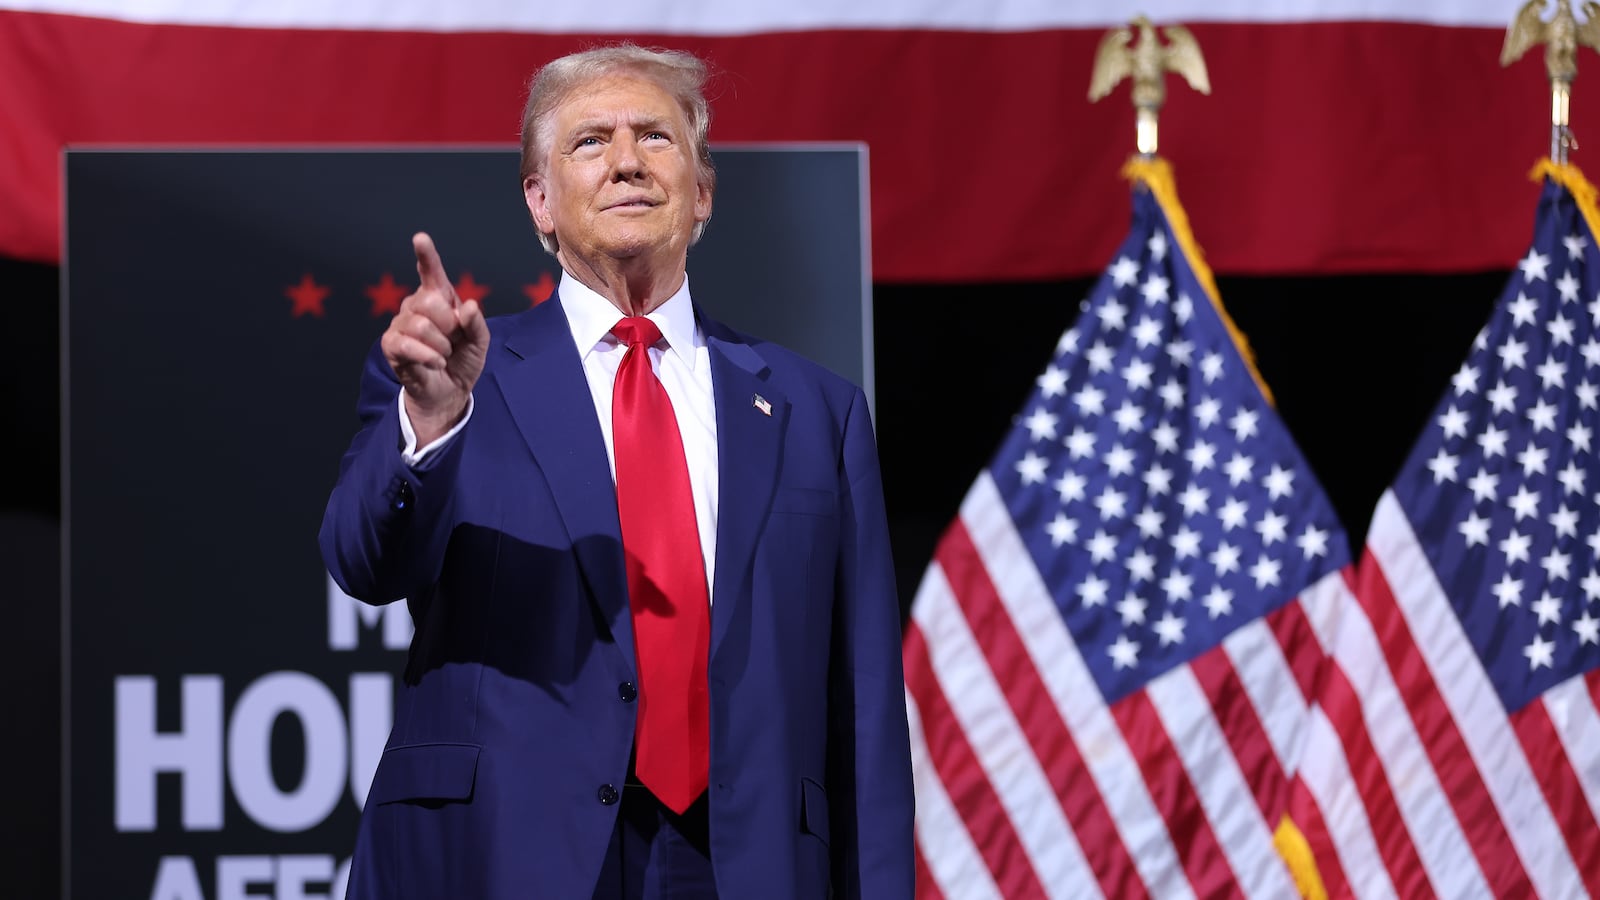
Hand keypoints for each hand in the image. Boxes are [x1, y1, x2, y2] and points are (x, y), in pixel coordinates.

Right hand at [380, 232, 489, 444]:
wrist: (449, 391)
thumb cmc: (462, 361)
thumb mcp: (479, 342)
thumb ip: (477, 324)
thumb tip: (469, 306)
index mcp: (439, 299)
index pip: (431, 273)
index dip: (426, 256)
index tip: (420, 238)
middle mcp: (416, 306)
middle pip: (430, 302)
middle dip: (449, 327)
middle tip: (452, 342)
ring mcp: (401, 324)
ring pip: (420, 325)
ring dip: (440, 347)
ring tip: (442, 356)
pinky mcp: (391, 345)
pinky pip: (408, 344)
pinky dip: (429, 357)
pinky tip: (435, 364)